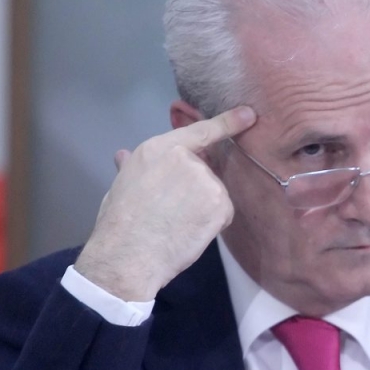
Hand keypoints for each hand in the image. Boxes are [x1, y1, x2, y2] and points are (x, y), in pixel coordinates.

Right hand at [75, 106, 255, 300]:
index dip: (228, 122)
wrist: (129, 254)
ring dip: (203, 209)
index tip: (249, 114)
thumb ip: (133, 166)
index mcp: (160, 148)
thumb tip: (123, 156)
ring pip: (215, 194)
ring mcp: (207, 180)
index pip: (200, 131)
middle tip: (170, 210)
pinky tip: (190, 232)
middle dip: (194, 190)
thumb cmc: (120, 222)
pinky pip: (223, 213)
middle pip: (205, 171)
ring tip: (176, 223)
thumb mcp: (121, 184)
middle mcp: (187, 158)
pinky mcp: (221, 203)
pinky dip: (212, 225)